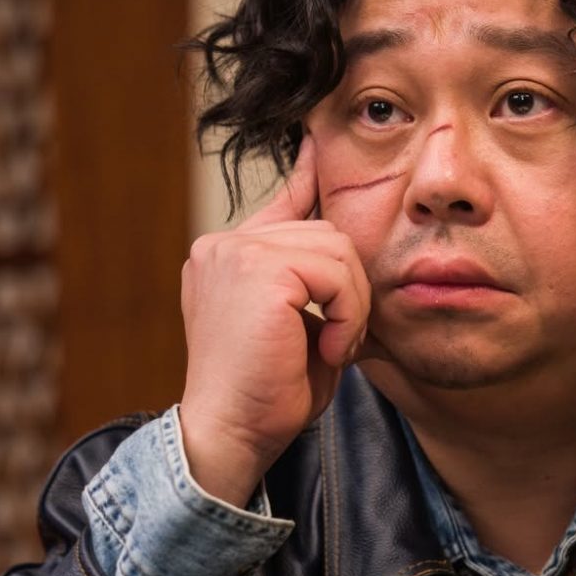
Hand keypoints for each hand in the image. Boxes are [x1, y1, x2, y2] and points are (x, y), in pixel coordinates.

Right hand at [177, 134, 370, 505]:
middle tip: (342, 339)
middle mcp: (224, 246)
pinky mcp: (256, 269)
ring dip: (352, 303)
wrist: (230, 434)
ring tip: (334, 347)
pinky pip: (335, 272)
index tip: (320, 141)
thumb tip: (347, 248)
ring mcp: (236, 252)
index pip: (282, 201)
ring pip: (337, 248)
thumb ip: (317, 286)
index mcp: (227, 257)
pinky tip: (329, 347)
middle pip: (327, 231)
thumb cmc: (266, 396)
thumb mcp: (300, 328)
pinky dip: (347, 313)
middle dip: (351, 287)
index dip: (310, 173)